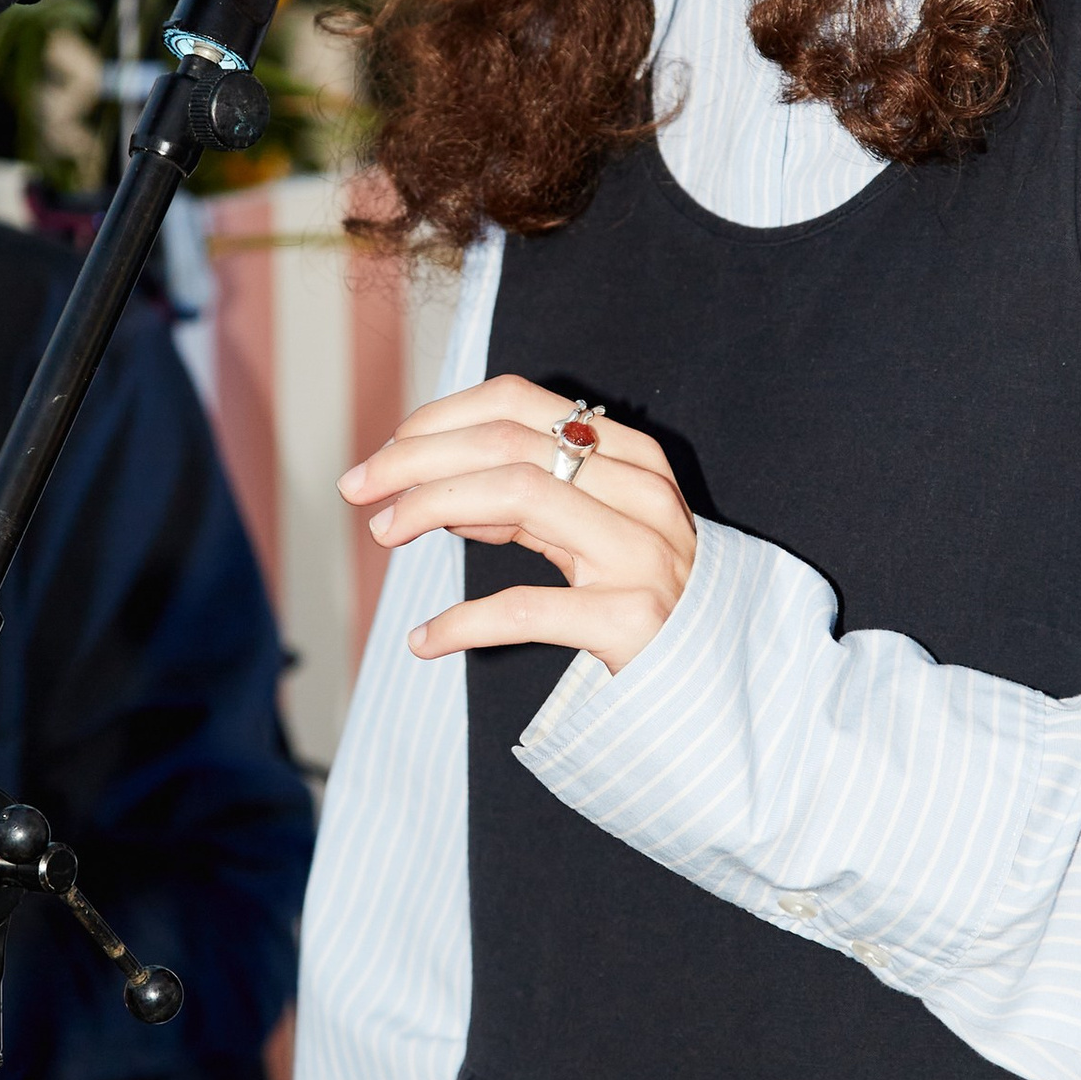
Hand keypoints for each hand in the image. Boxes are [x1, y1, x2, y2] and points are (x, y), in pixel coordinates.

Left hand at [340, 374, 696, 676]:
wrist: (722, 676)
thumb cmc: (643, 594)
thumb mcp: (587, 530)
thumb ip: (525, 502)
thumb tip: (434, 487)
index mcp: (630, 455)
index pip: (517, 403)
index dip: (439, 417)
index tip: (386, 450)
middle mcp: (640, 493)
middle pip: (506, 443)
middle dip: (416, 459)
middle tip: (358, 487)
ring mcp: (640, 554)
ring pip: (517, 495)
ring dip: (431, 507)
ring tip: (384, 534)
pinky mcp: (632, 621)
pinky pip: (527, 607)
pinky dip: (462, 622)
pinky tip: (424, 640)